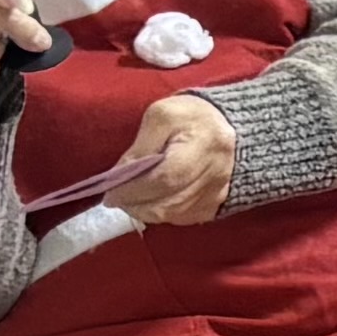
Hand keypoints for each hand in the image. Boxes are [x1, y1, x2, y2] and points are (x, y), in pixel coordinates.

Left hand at [114, 94, 238, 225]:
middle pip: (169, 203)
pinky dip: (162, 214)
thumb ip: (141, 147)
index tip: (111, 192)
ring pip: (173, 215)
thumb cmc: (189, 117)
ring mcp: (217, 194)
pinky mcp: (215, 205)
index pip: (166, 178)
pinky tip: (151, 201)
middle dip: (135, 204)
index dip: (135, 190)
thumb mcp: (160, 116)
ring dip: (145, 211)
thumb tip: (119, 176)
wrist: (226, 127)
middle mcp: (216, 174)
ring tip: (130, 199)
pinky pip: (182, 219)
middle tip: (116, 198)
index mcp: (204, 145)